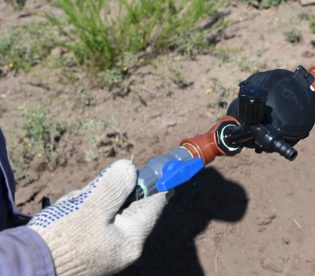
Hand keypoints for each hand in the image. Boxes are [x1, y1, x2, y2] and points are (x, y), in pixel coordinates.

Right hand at [28, 160, 167, 275]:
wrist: (28, 265)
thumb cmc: (62, 239)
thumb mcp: (91, 208)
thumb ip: (114, 187)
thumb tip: (130, 168)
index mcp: (131, 240)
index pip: (154, 205)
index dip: (159, 184)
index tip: (167, 169)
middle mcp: (122, 246)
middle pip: (128, 204)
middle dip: (109, 193)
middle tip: (91, 193)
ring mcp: (105, 247)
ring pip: (106, 208)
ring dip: (90, 200)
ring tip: (72, 208)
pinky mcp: (88, 246)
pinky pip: (90, 218)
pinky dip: (79, 209)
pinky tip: (66, 212)